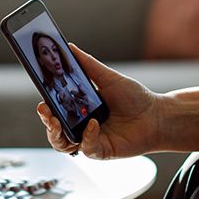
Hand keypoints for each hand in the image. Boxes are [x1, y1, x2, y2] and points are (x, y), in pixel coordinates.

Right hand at [37, 44, 160, 159]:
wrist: (158, 115)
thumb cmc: (135, 98)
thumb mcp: (108, 78)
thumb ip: (88, 65)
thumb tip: (69, 47)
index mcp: (81, 110)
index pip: (56, 111)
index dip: (46, 108)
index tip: (41, 100)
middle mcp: (82, 126)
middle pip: (55, 130)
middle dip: (47, 122)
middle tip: (45, 111)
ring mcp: (91, 140)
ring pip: (63, 144)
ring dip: (57, 135)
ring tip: (57, 122)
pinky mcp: (102, 151)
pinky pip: (86, 148)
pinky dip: (87, 136)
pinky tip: (94, 124)